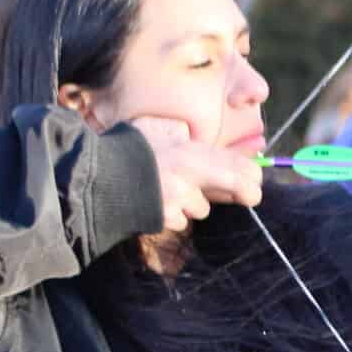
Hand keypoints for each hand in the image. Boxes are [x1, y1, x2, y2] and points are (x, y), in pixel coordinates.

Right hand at [128, 117, 263, 236]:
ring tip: (170, 190)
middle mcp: (188, 176)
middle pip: (236, 188)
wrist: (95, 176)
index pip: (237, 165)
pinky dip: (171, 216)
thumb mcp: (158, 130)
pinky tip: (155, 203)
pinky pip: (178, 221)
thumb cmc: (126, 148)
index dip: (251, 174)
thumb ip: (182, 137)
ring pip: (200, 209)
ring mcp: (177, 200)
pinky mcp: (163, 219)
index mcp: (189, 151)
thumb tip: (202, 146)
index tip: (256, 179)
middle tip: (252, 196)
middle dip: (246, 193)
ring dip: (192, 205)